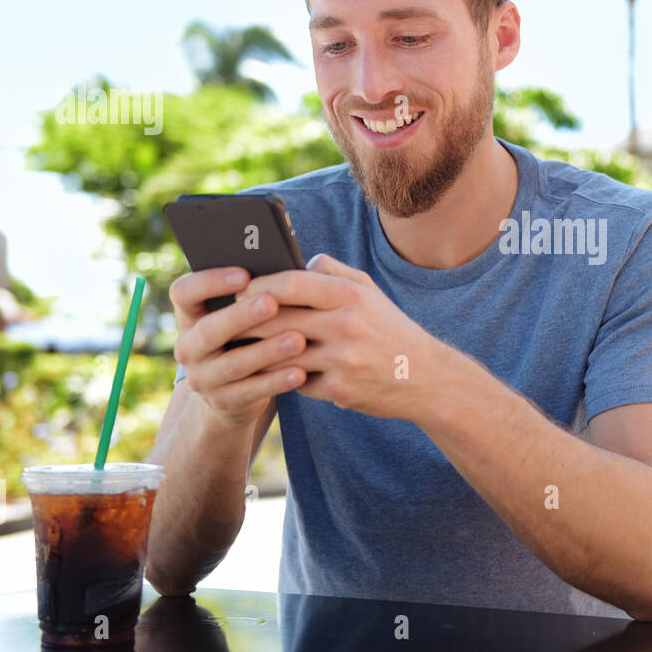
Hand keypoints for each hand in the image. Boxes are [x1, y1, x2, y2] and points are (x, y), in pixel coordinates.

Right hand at [169, 266, 308, 428]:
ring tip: (299, 340)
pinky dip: (276, 381)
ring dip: (267, 351)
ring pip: (232, 364)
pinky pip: (250, 391)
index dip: (209, 281)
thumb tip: (301, 266)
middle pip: (208, 329)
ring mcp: (202, 377)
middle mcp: (188, 346)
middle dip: (241, 316)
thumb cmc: (251, 336)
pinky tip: (301, 372)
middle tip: (272, 303)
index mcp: (190, 315)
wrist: (239, 392)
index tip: (244, 274)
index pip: (183, 292)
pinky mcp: (222, 401)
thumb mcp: (245, 315)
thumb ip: (259, 292)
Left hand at [234, 253, 447, 419]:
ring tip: (236, 350)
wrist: (426, 377)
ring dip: (255, 354)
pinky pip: (296, 382)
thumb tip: (298, 261)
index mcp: (349, 295)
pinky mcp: (339, 390)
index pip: (290, 283)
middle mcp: (345, 325)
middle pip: (276, 320)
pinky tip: (270, 375)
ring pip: (279, 355)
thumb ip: (332, 270)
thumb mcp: (369, 291)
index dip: (257, 286)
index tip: (237, 291)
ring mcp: (341, 360)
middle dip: (245, 321)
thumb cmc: (390, 329)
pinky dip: (282, 378)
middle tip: (225, 322)